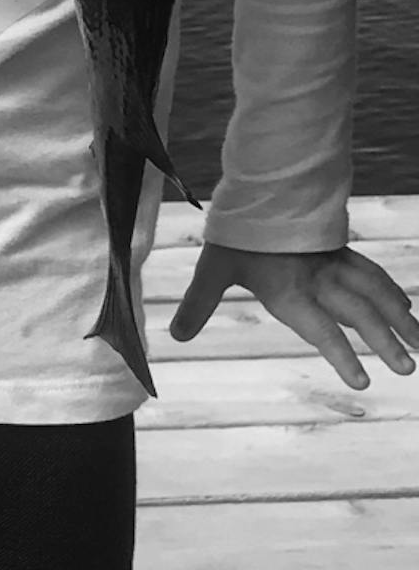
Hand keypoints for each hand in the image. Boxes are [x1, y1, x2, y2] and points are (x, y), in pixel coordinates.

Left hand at [169, 240, 418, 387]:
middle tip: (409, 368)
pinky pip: (373, 274)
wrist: (259, 188)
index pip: (322, 329)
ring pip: (376, 292)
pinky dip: (392, 293)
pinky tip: (406, 308)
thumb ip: (198, 304)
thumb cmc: (235, 234)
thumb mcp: (212, 268)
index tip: (363, 381)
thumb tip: (176, 337)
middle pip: (360, 313)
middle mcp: (320, 279)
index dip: (342, 355)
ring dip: (401, 319)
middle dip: (387, 341)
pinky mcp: (342, 251)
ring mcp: (335, 264)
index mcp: (291, 289)